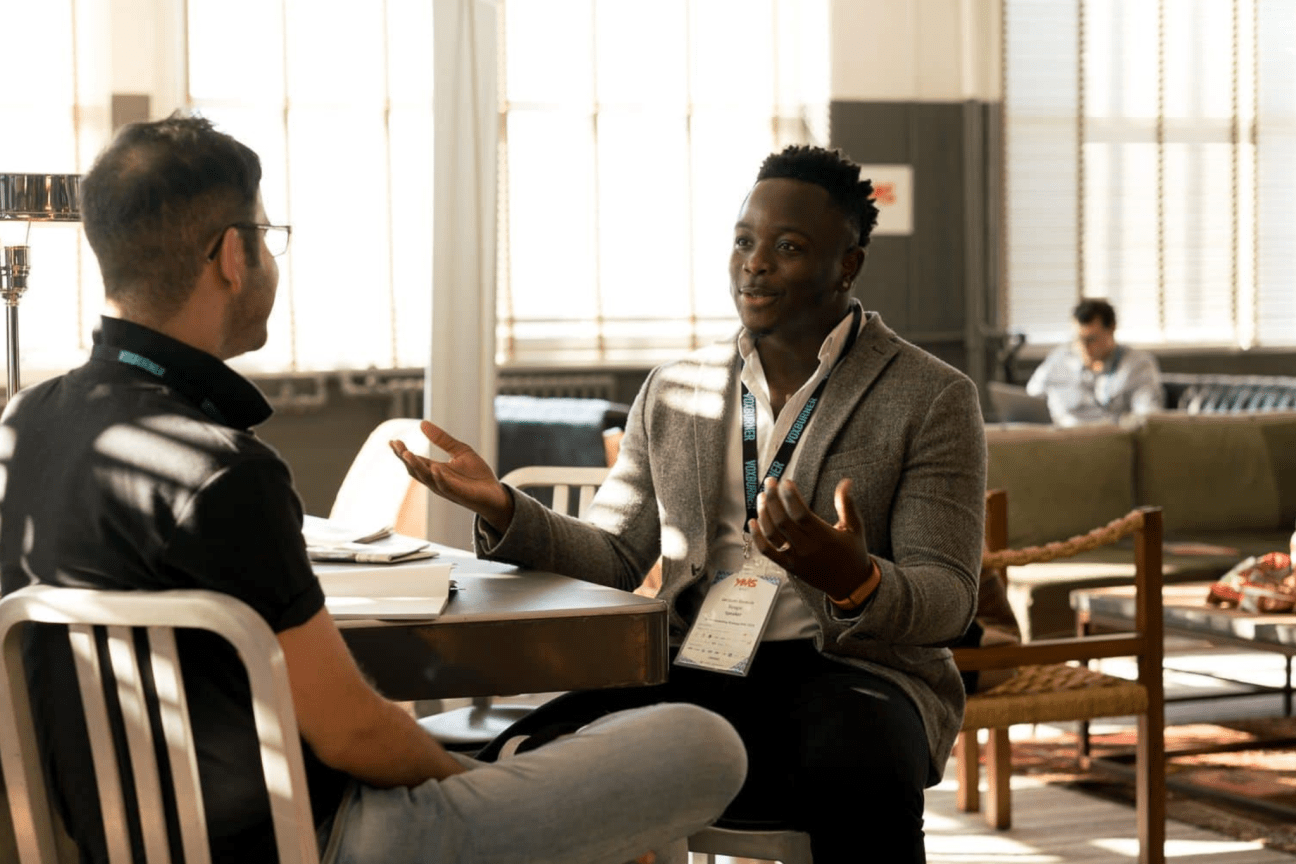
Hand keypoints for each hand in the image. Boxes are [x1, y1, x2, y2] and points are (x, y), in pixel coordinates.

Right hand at [389, 420, 514, 531]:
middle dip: (404, 457)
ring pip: (426, 478)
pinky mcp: (459, 493)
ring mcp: (446, 488)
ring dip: (416, 466)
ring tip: (407, 453)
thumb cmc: (477, 475)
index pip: (414, 461)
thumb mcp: (460, 451)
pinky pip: (446, 486)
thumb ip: (442, 439)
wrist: (495, 494)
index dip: (402, 452)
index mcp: (435, 470)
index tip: (392, 441)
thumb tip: (422, 423)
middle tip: (396, 445)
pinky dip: (439, 478)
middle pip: (415, 469)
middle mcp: (436, 480)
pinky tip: (434, 468)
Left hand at [749, 477, 873, 601]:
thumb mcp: (855, 528)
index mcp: (824, 537)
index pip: (801, 514)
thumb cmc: (853, 553)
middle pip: (782, 521)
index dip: (791, 497)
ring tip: (762, 497)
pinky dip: (757, 537)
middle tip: (769, 482)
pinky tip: (752, 522)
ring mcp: (795, 558)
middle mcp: (807, 548)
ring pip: (772, 534)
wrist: (850, 585)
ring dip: (764, 514)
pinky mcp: (788, 566)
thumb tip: (845, 482)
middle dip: (773, 499)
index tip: (786, 482)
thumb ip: (847, 504)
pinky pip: (768, 552)